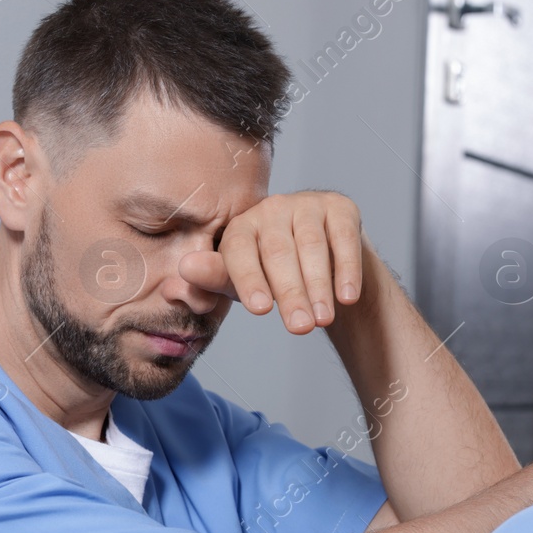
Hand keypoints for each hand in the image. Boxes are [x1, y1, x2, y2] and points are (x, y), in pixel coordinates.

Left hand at [177, 191, 365, 335]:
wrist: (323, 259)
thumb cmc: (272, 274)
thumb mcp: (241, 282)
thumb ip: (214, 279)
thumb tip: (184, 269)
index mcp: (241, 226)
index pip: (239, 251)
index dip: (249, 280)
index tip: (260, 311)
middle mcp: (271, 209)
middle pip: (278, 252)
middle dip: (290, 293)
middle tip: (300, 328)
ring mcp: (307, 204)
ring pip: (311, 245)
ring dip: (318, 285)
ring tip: (323, 319)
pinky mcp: (339, 207)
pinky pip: (343, 237)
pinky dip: (347, 269)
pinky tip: (347, 297)